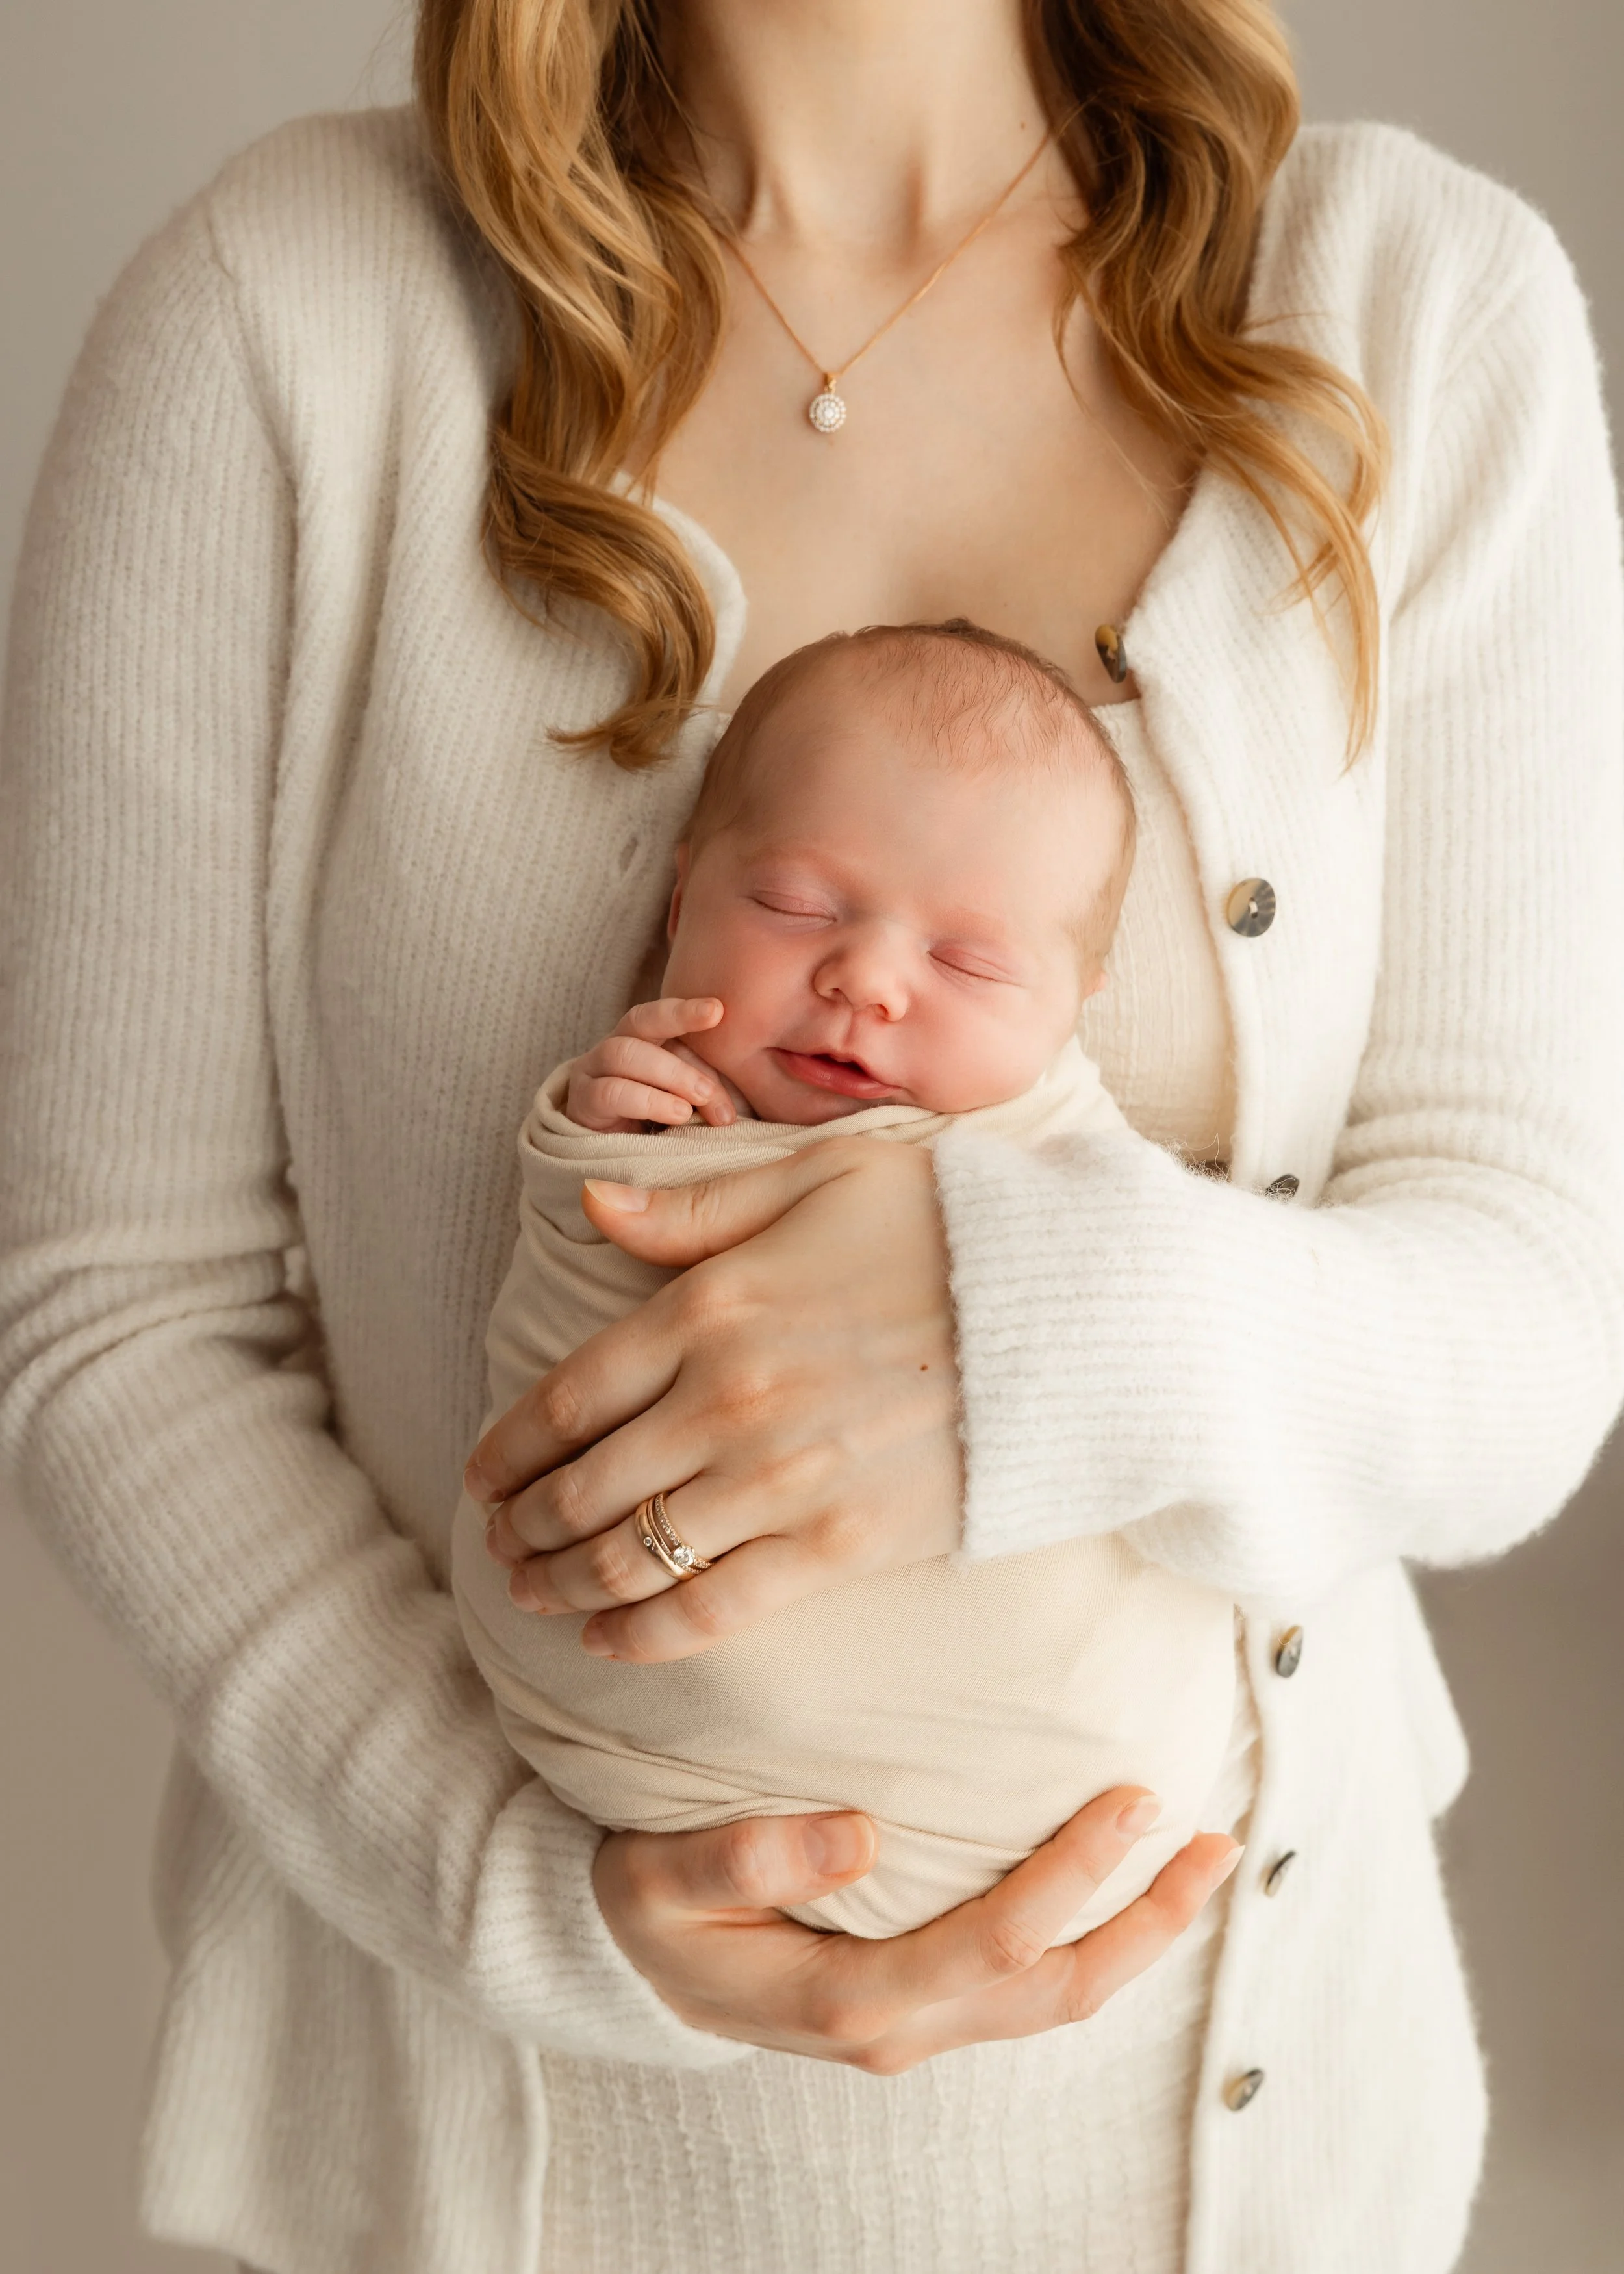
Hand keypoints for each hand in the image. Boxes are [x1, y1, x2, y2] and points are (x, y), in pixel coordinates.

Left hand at [467, 1139, 958, 1661]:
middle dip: (522, 1527)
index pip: (566, 1397)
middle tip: (500, 1545)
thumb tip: (592, 1204)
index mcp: (709, 1308)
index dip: (508, 1449)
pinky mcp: (840, 1545)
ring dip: (562, 1585)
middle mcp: (726, 1400)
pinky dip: (644, 1634)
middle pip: (582, 1487)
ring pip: (630, 1555)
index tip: (482, 1478)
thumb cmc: (949, 1228)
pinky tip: (608, 1641)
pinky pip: (713, 1608)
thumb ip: (695, 1207)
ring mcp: (780, 1480)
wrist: (1075, 1313)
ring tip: (534, 1594)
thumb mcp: (819, 1179)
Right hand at [565, 997, 735, 1131]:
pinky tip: (675, 1115)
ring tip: (693, 1106)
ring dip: (666, 1076)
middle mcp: (613, 1046)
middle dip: (680, 1043)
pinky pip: (610, 1092)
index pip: (660, 1014)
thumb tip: (744, 1094)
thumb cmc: (661, 1131)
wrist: (612, 1173)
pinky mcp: (581, 1103)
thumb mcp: (692, 1105)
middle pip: (640, 1022)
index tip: (719, 1011)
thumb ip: (710, 1091)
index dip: (686, 1010)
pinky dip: (646, 1100)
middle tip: (710, 1091)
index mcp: (643, 1039)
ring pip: (623, 1052)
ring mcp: (591, 1072)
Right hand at [594, 1787, 1241, 2071]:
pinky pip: (1031, 1982)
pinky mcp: (927, 2004)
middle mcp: (900, 2027)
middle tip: (1211, 1834)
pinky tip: (1126, 1883)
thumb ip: (741, 1860)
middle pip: (1055, 1988)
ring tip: (1204, 1859)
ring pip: (1057, 1997)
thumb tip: (857, 1835)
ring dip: (1139, 1935)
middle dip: (1145, 1919)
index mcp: (847, 1999)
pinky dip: (1094, 1936)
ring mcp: (919, 2024)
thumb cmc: (646, 1908)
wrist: (631, 1961)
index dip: (1071, 1876)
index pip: (992, 1942)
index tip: (1132, 1799)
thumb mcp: (655, 1879)